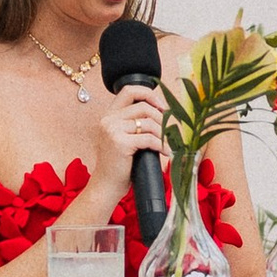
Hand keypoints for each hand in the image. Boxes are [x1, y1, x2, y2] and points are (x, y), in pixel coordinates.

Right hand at [82, 73, 164, 206]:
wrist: (106, 186)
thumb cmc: (117, 166)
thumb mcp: (122, 139)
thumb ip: (133, 125)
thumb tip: (162, 114)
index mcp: (108, 116)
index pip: (129, 90)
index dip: (149, 94)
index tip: (162, 106)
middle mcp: (108, 120)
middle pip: (144, 106)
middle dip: (162, 117)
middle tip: (171, 129)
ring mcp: (112, 130)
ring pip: (149, 122)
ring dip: (164, 133)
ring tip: (170, 143)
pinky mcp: (120, 143)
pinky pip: (149, 139)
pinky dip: (162, 145)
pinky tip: (167, 153)